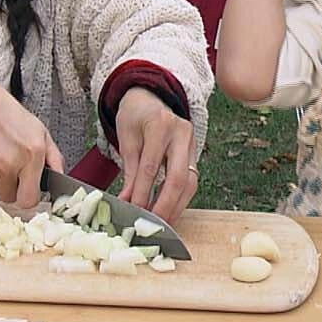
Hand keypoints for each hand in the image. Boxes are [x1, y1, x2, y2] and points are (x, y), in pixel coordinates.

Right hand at [0, 71, 64, 208]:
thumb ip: (54, 157)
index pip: (29, 200)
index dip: (29, 196)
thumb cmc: (7, 113)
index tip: (29, 188)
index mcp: (31, 153)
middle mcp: (9, 162)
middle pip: (10, 197)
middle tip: (11, 167)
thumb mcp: (39, 130)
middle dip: (12, 187)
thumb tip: (60, 178)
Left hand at [114, 89, 197, 223]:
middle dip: (166, 205)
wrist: (150, 98)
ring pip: (190, 182)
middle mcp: (182, 133)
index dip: (144, 192)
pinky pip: (191, 180)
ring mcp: (192, 143)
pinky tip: (170, 210)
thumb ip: (129, 170)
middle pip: (178, 177)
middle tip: (154, 224)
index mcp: (160, 124)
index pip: (152, 166)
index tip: (135, 211)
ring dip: (177, 206)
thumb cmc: (135, 116)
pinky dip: (181, 199)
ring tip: (163, 223)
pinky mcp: (195, 153)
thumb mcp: (126, 138)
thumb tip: (127, 202)